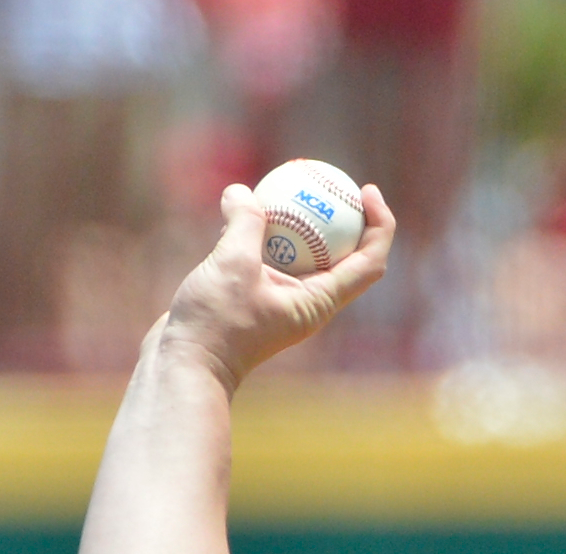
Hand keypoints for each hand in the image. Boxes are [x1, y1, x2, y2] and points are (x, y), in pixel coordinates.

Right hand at [159, 181, 395, 390]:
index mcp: (320, 302)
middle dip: (345, 216)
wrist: (186, 362)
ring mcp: (283, 299)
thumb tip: (242, 191)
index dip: (379, 225)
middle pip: (344, 254)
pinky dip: (265, 231)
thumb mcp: (233, 266)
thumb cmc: (216, 323)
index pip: (369, 262)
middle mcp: (309, 302)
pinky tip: (245, 206)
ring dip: (300, 220)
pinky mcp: (257, 294)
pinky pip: (271, 255)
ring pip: (303, 252)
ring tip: (289, 184)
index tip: (367, 190)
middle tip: (333, 179)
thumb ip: (246, 224)